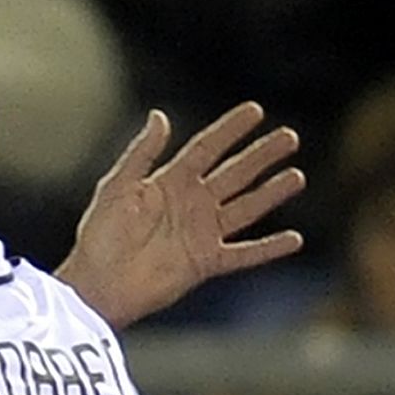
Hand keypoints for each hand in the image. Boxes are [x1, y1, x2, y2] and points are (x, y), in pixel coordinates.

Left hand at [56, 102, 306, 328]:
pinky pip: (244, 254)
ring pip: (246, 208)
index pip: (206, 149)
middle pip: (234, 174)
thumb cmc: (99, 236)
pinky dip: (268, 248)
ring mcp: (201, 234)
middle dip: (262, 155)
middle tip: (290, 137)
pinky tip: (294, 239)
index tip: (256, 110)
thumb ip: (140, 154)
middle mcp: (190, 205)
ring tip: (296, 176)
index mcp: (169, 183)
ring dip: (271, 193)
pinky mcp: (205, 263)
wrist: (97, 284)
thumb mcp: (116, 187)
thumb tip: (160, 116)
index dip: (230, 130)